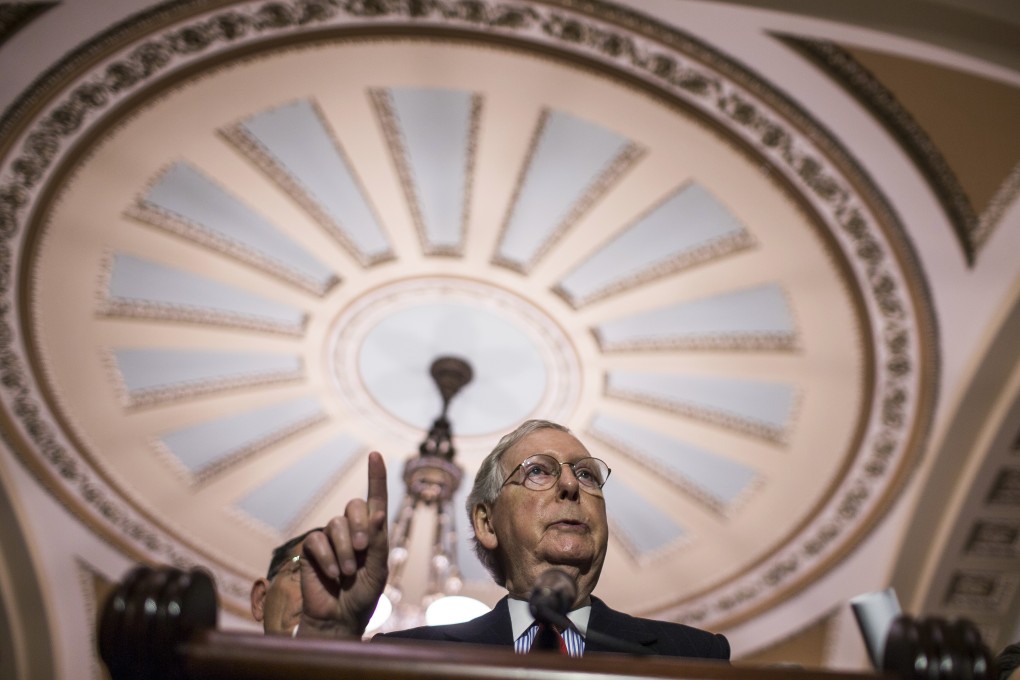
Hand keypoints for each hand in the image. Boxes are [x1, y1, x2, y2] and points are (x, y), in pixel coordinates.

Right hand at [297, 450, 388, 637]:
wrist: (339, 618)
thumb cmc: (363, 595)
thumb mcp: (378, 568)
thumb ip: (378, 539)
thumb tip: (376, 510)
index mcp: (372, 532)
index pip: (375, 499)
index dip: (375, 476)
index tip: (375, 454)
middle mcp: (351, 530)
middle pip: (353, 506)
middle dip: (359, 526)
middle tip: (363, 550)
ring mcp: (331, 538)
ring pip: (336, 524)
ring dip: (344, 551)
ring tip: (346, 573)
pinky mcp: (312, 549)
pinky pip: (317, 540)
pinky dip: (326, 558)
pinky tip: (331, 574)